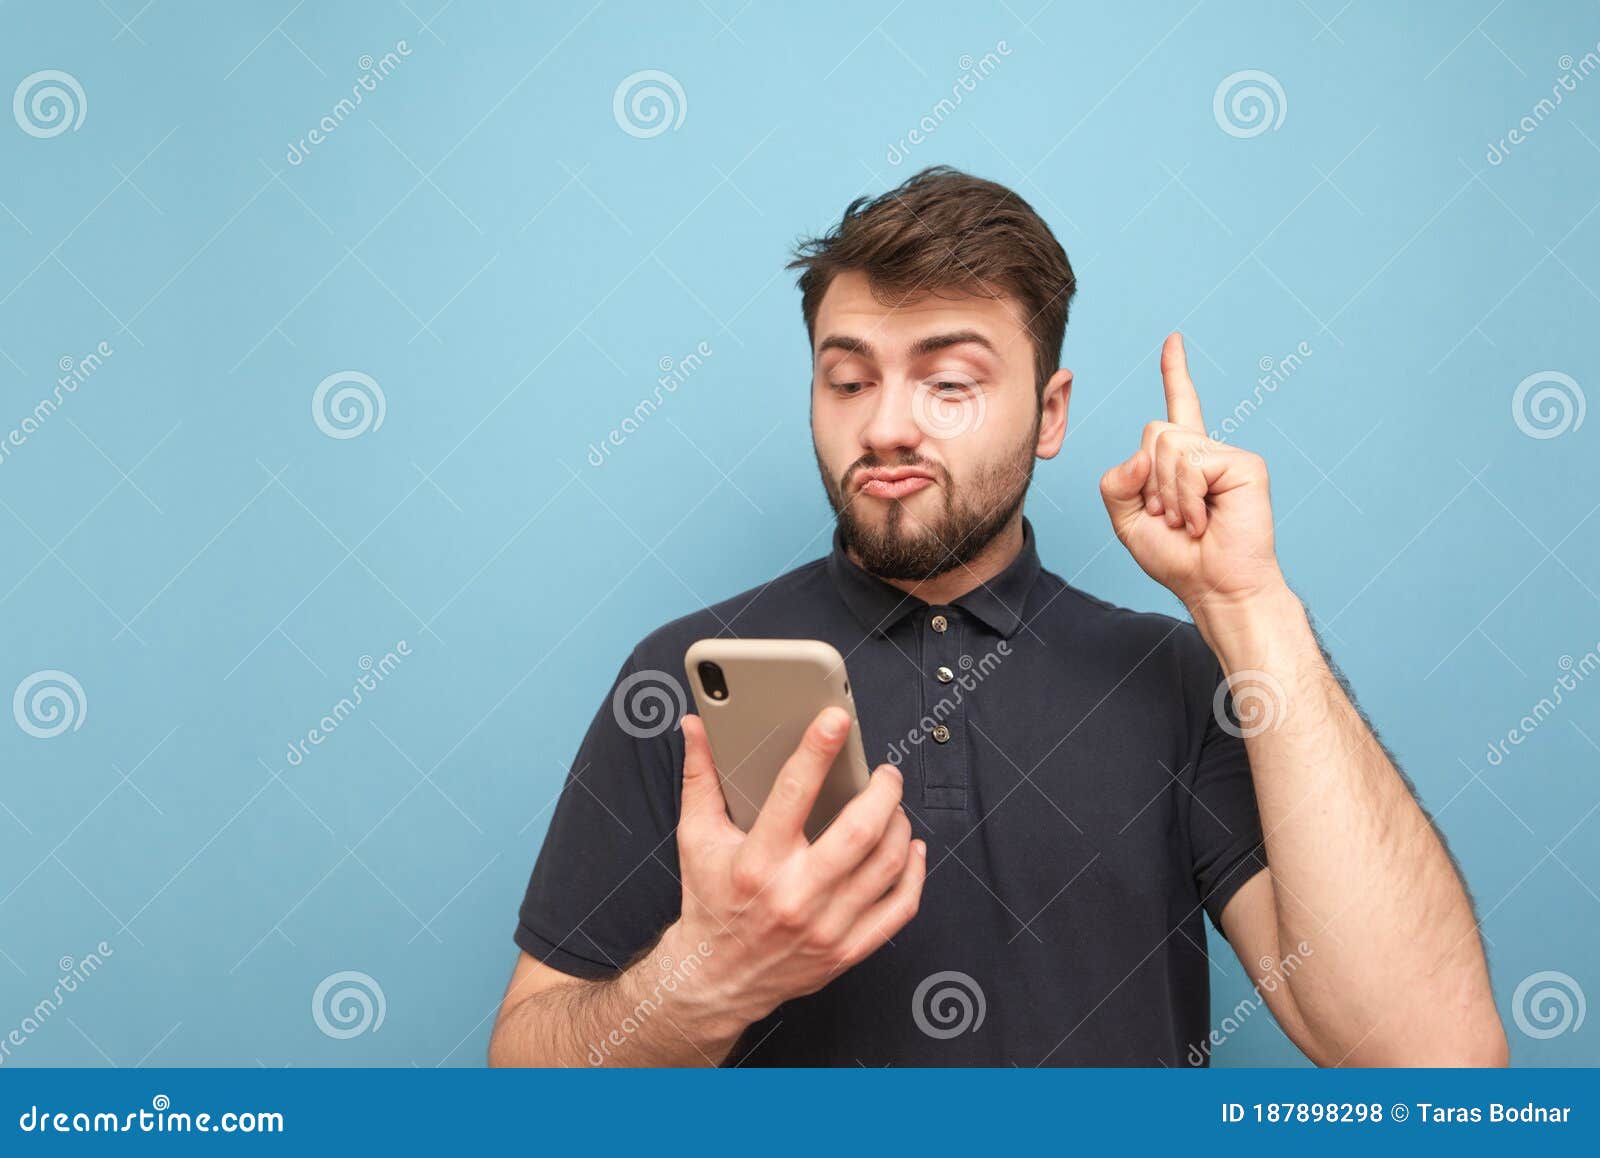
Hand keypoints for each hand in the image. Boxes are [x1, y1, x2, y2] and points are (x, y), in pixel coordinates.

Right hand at [660, 706, 925, 1035]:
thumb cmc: (709, 901)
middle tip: (885, 772)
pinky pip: (899, 907)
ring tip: (893, 805)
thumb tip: (696, 726)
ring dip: (899, 824)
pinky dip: (913, 872)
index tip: (835, 720)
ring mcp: (826, 927)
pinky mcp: (847, 949)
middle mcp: (795, 896)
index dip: (818, 750)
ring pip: (885, 864)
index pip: (793, 794)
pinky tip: (909, 848)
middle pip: (860, 831)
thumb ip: (699, 777)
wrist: (715, 979)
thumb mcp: (696, 838)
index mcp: (756, 863)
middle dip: (883, 790)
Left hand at [1099, 333, 1285, 614]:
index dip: (1175, 372)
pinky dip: (1185, 499)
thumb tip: (1141, 454)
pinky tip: (1204, 520)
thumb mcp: (1125, 520)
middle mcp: (1205, 450)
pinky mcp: (1244, 463)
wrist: (1213, 587)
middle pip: (1152, 432)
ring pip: (1167, 446)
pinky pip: (1190, 465)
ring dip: (1166, 494)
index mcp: (1181, 460)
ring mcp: (1225, 455)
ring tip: (1188, 521)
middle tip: (1170, 517)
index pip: (1177, 406)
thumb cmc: (1176, 557)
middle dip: (1148, 482)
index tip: (1173, 340)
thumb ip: (1116, 483)